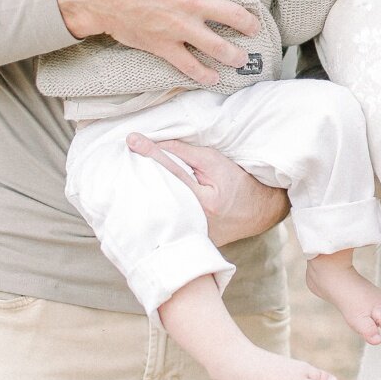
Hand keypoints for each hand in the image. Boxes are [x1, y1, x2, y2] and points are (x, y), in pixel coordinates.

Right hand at [55, 0, 264, 81]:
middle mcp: (194, 0)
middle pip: (235, 15)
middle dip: (250, 23)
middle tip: (256, 27)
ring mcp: (181, 26)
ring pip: (218, 45)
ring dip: (234, 54)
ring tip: (242, 59)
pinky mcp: (165, 45)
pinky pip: (189, 65)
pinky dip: (203, 74)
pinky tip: (213, 79)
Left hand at [125, 137, 288, 243]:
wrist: (257, 211)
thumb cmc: (237, 182)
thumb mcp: (215, 161)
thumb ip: (187, 153)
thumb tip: (160, 144)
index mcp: (204, 201)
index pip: (171, 170)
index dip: (152, 152)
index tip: (132, 139)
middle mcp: (194, 222)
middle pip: (160, 194)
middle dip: (142, 176)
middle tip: (123, 160)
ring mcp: (191, 235)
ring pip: (161, 209)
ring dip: (147, 193)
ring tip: (129, 178)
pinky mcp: (188, 240)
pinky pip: (167, 220)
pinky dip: (157, 208)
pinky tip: (146, 198)